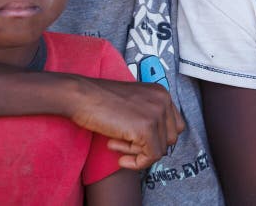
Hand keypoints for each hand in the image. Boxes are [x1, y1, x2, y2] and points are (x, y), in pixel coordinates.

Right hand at [68, 78, 184, 169]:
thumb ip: (148, 116)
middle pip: (170, 138)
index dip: (156, 137)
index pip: (174, 125)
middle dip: (148, 145)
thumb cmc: (100, 100)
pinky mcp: (146, 128)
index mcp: (161, 93)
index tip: (135, 139)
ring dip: (138, 153)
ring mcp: (156, 113)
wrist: (81, 95)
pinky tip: (118, 153)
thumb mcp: (133, 103)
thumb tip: (157, 145)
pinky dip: (136, 162)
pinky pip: (151, 157)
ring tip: (116, 143)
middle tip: (122, 142)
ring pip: (161, 149)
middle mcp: (164, 100)